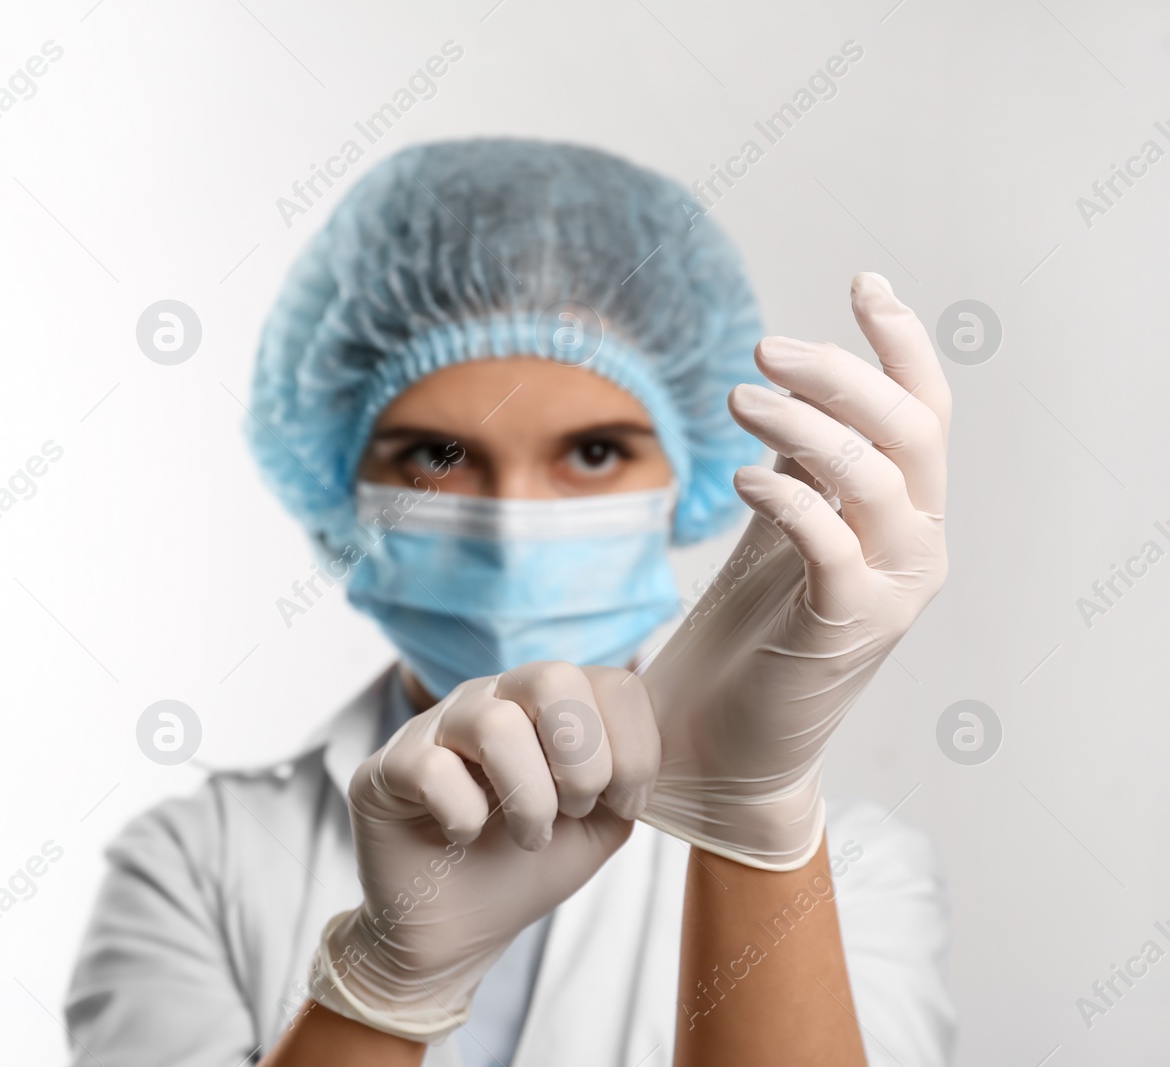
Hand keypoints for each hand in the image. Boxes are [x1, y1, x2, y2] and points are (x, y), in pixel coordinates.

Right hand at [308, 661, 658, 1040]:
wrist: (457, 926)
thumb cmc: (526, 865)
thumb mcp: (600, 823)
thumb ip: (629, 775)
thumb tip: (649, 746)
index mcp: (551, 704)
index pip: (613, 682)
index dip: (634, 750)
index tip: (621, 804)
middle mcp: (495, 698)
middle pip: (552, 676)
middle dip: (582, 762)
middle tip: (572, 810)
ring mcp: (437, 725)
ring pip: (495, 724)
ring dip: (528, 799)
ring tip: (524, 835)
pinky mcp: (391, 765)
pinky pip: (434, 770)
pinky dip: (463, 817)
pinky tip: (462, 836)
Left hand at [637, 272, 950, 870]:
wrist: (719, 743)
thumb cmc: (746, 635)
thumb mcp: (781, 531)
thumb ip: (804, 468)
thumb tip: (796, 395)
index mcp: (905, 513)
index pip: (924, 409)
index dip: (901, 342)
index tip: (864, 281)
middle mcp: (917, 544)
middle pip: (907, 428)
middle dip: (841, 374)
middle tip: (763, 351)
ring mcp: (890, 590)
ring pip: (875, 477)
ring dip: (806, 424)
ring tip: (737, 399)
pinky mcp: (845, 630)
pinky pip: (832, 544)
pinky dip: (790, 498)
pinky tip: (740, 479)